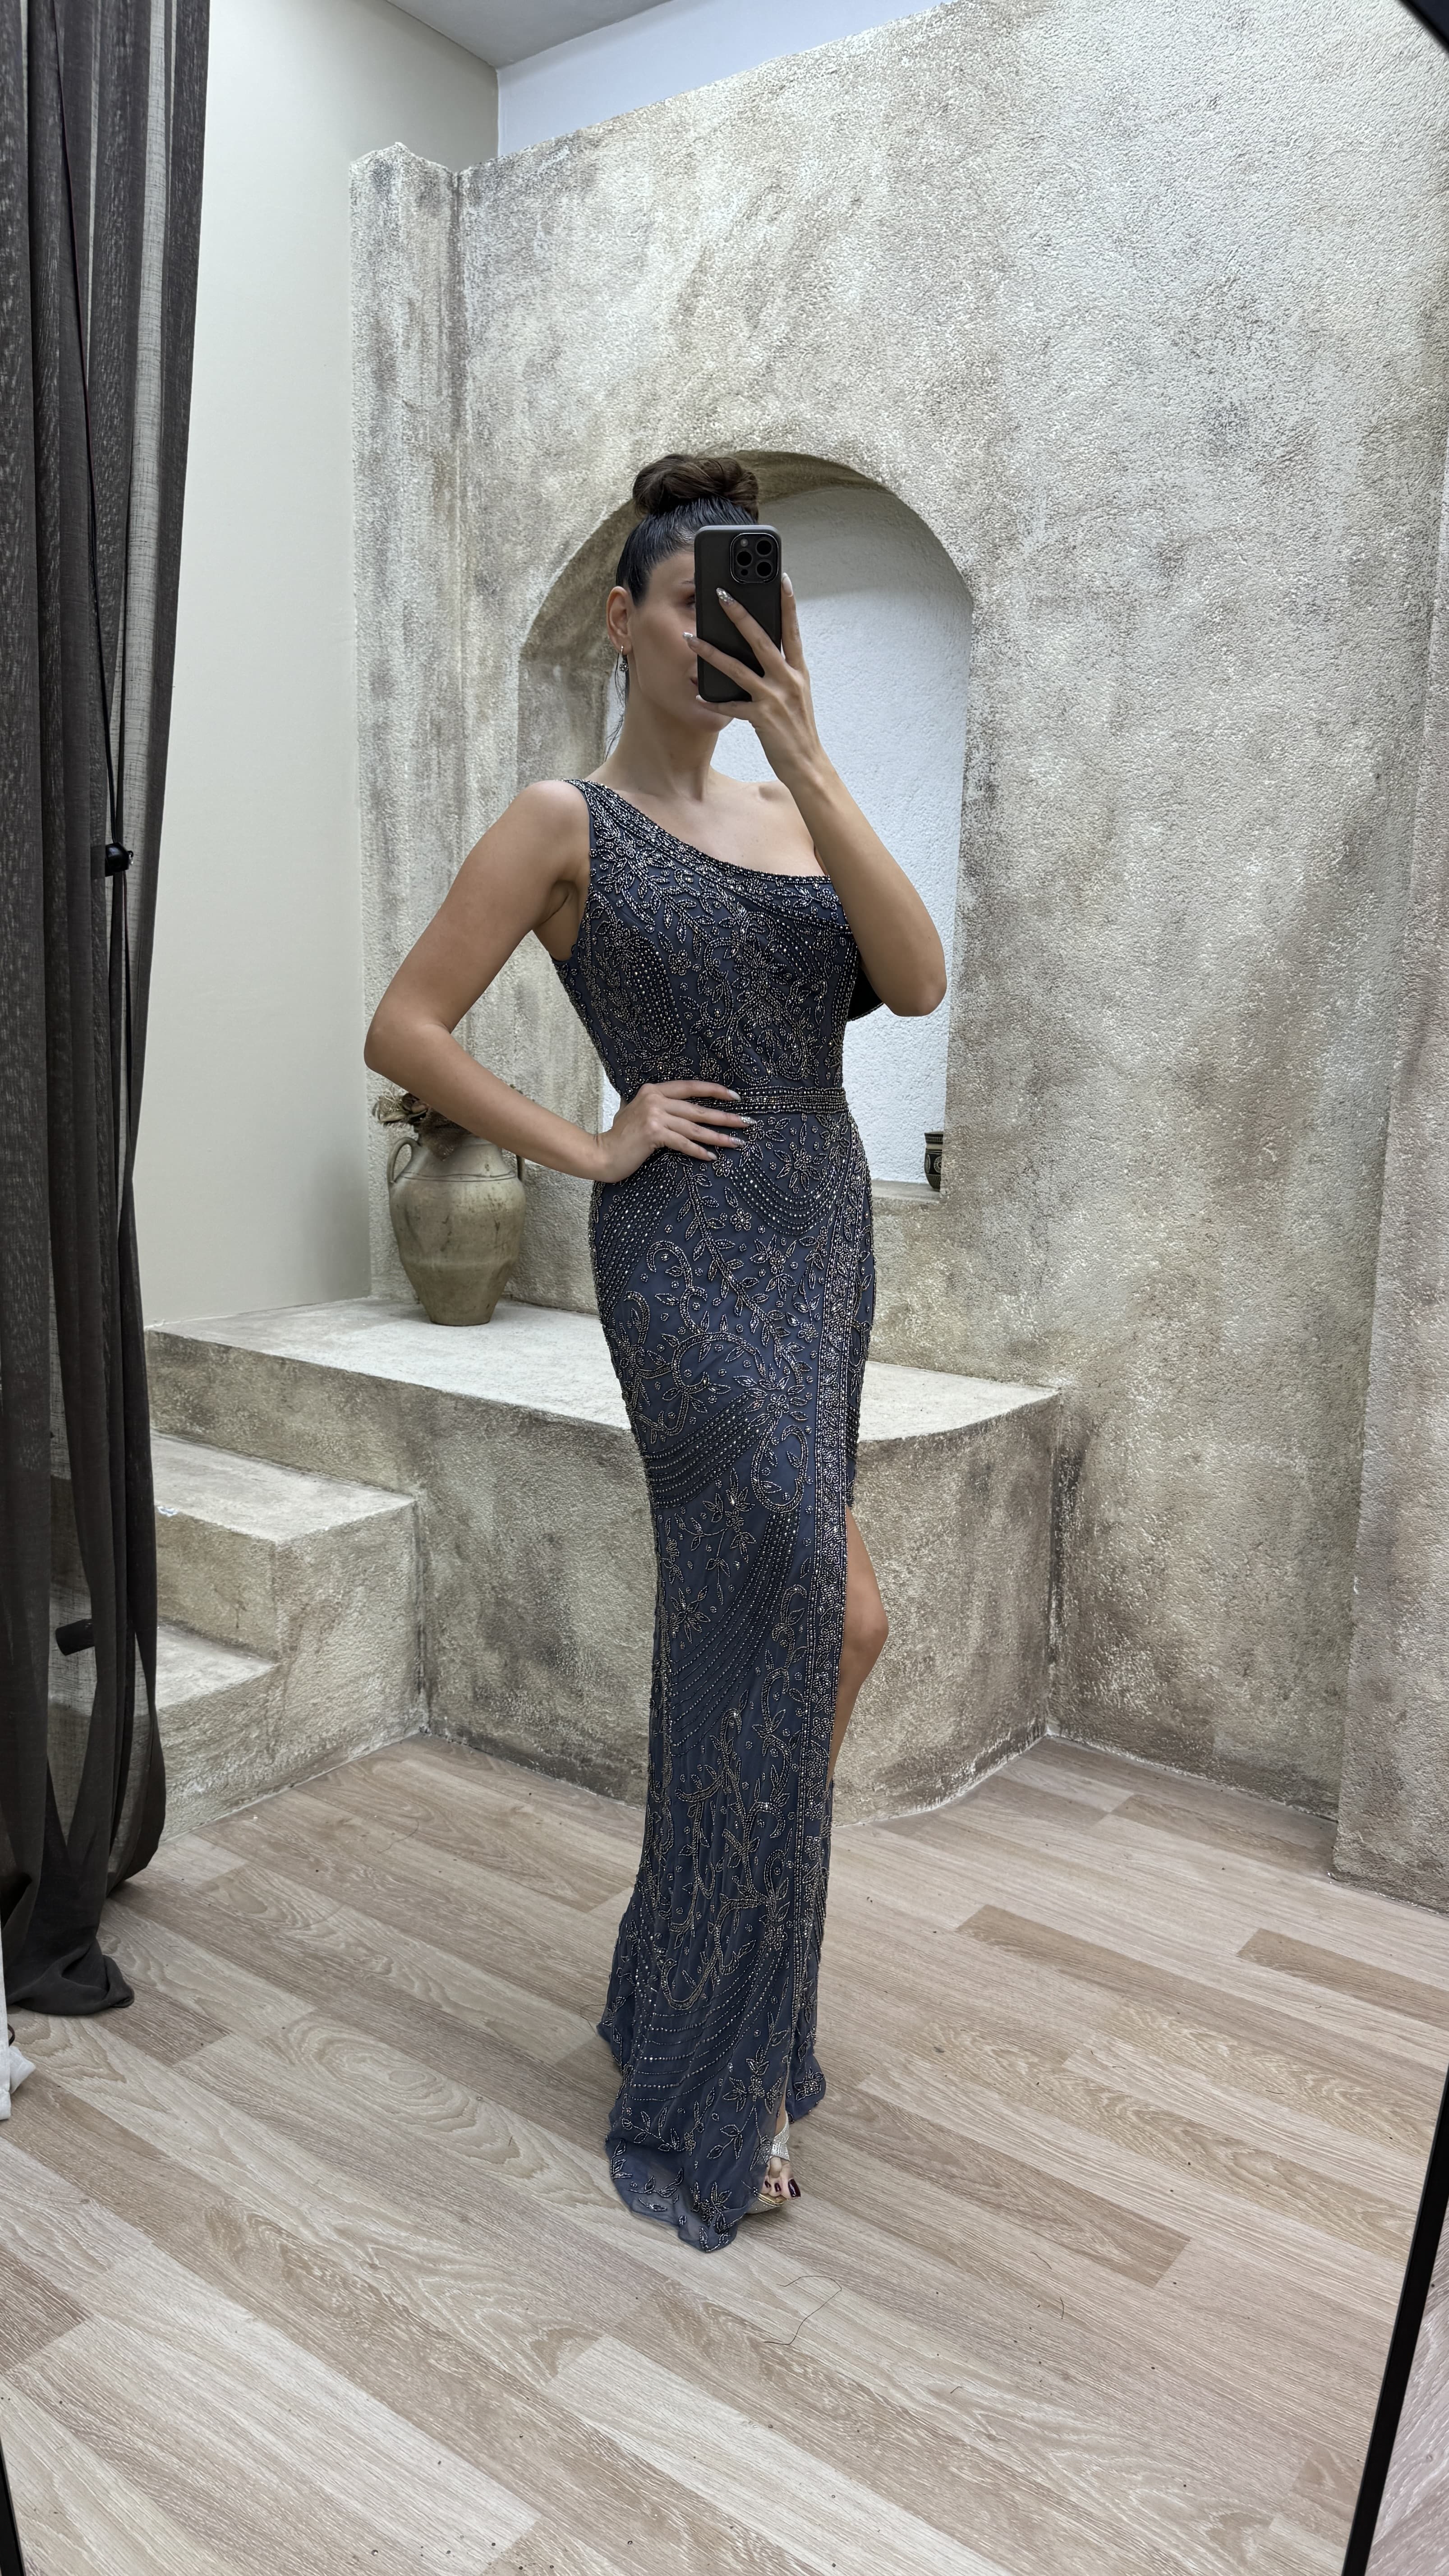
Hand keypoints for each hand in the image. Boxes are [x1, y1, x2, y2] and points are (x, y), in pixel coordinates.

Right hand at [593, 1080, 750, 1180]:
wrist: (602, 1153)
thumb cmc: (621, 1137)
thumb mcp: (638, 1113)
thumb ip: (658, 1108)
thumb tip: (682, 1112)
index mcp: (653, 1091)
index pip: (690, 1087)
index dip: (714, 1091)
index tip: (734, 1097)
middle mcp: (655, 1100)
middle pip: (698, 1109)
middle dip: (725, 1116)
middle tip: (747, 1122)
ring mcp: (655, 1116)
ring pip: (695, 1127)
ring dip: (718, 1136)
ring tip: (737, 1142)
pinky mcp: (654, 1134)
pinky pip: (683, 1143)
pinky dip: (698, 1151)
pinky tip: (712, 1157)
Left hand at [687, 576, 824, 786]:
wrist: (808, 765)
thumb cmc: (798, 729)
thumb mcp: (796, 694)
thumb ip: (782, 671)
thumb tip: (763, 651)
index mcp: (798, 671)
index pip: (792, 630)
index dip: (787, 603)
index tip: (780, 578)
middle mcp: (788, 680)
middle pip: (761, 640)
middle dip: (740, 615)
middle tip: (721, 594)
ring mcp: (774, 698)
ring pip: (738, 669)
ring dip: (711, 653)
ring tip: (690, 639)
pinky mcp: (762, 719)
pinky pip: (732, 707)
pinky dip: (714, 702)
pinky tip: (697, 696)